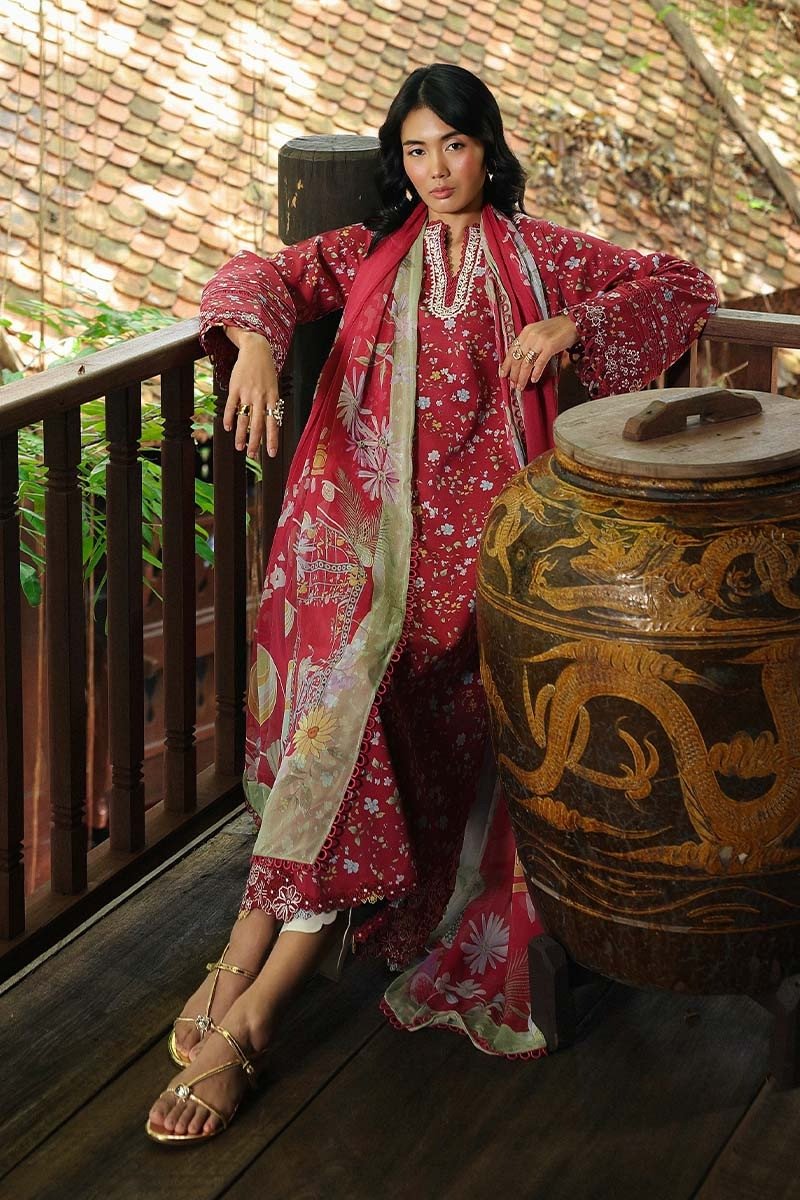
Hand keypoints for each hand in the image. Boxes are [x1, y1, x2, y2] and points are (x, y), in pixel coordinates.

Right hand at [223, 328, 281, 458]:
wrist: (256, 349)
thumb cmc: (267, 371)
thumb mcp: (274, 387)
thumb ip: (271, 405)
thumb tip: (269, 425)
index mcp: (273, 398)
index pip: (273, 423)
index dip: (272, 439)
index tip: (271, 454)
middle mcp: (261, 397)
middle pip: (258, 425)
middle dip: (255, 442)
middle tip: (252, 455)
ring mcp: (247, 393)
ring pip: (244, 418)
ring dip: (241, 435)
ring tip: (239, 447)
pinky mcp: (235, 387)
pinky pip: (231, 406)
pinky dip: (229, 418)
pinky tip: (227, 428)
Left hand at [499, 314, 578, 390]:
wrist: (573, 322)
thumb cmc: (558, 329)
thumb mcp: (539, 332)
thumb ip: (529, 343)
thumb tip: (522, 361)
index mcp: (526, 331)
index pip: (512, 350)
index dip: (506, 364)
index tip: (503, 374)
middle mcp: (531, 335)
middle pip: (517, 358)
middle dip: (513, 374)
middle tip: (513, 384)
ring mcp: (540, 341)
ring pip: (526, 363)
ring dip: (522, 377)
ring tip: (521, 386)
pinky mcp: (550, 346)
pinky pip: (539, 363)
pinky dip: (536, 373)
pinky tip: (534, 380)